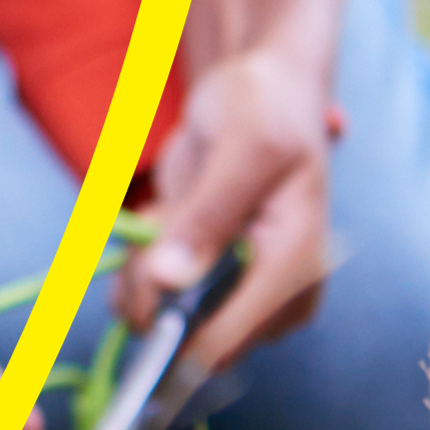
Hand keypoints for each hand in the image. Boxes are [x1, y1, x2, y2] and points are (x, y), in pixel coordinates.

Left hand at [120, 35, 339, 375]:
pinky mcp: (204, 268)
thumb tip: (169, 283)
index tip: (137, 296)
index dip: (176, 336)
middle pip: (190, 331)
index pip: (232, 339)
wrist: (255, 90)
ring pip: (164, 311)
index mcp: (295, 268)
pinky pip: (152, 288)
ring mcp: (234, 281)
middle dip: (150, 291)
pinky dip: (134, 261)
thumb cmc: (264, 112)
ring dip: (136, 274)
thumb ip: (208, 217)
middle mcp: (269, 289)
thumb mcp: (243, 151)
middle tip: (147, 235)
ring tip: (152, 219)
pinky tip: (150, 221)